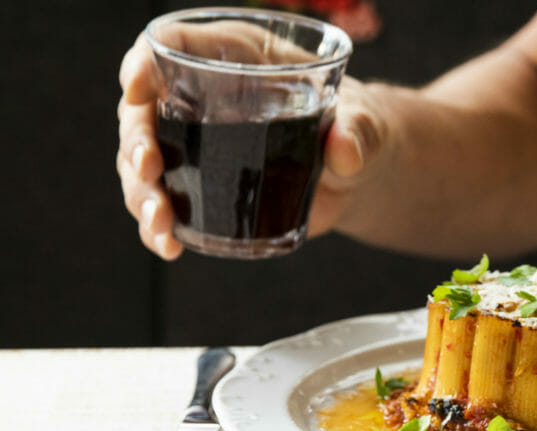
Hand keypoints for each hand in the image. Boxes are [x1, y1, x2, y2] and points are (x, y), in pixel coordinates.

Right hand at [116, 24, 385, 259]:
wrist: (361, 172)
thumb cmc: (358, 126)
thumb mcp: (365, 123)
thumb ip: (359, 132)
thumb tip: (347, 152)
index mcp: (240, 59)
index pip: (175, 44)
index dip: (145, 60)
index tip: (137, 86)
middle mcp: (205, 98)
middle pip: (144, 110)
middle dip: (136, 140)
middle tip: (148, 169)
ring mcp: (199, 145)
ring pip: (144, 163)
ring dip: (141, 194)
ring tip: (161, 225)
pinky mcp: (204, 186)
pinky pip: (166, 201)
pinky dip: (159, 226)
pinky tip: (170, 245)